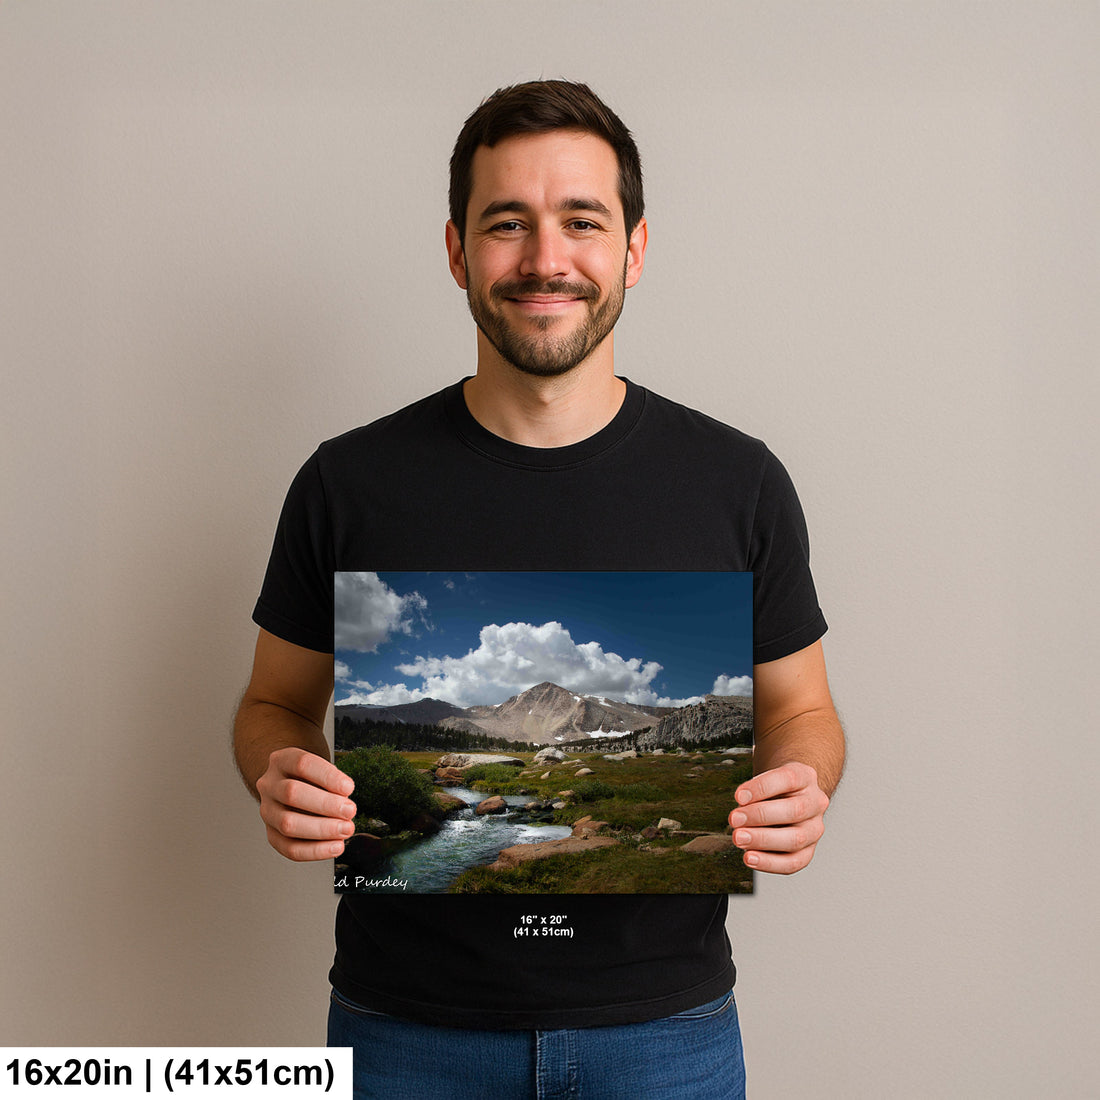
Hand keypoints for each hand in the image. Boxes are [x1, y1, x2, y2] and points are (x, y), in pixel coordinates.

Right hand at [255, 747, 356, 861]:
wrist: (290, 785)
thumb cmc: (312, 777)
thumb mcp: (320, 768)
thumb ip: (332, 781)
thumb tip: (345, 802)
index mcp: (282, 760)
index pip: (302, 764)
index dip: (328, 776)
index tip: (349, 787)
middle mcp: (269, 784)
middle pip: (292, 793)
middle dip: (326, 805)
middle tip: (350, 811)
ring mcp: (267, 810)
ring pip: (287, 823)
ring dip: (322, 829)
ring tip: (346, 829)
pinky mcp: (271, 834)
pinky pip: (289, 848)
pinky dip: (315, 851)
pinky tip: (336, 846)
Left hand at [728, 762, 828, 874]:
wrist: (791, 798)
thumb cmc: (774, 788)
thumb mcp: (766, 778)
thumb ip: (755, 791)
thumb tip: (742, 808)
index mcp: (805, 777)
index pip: (787, 779)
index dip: (761, 788)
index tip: (738, 796)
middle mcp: (815, 802)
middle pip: (794, 811)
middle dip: (760, 816)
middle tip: (734, 819)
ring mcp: (815, 828)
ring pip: (796, 839)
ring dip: (763, 840)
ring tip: (739, 839)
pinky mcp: (809, 850)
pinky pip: (793, 862)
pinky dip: (770, 863)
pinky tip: (750, 858)